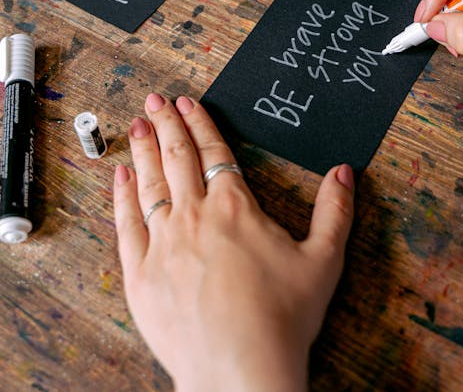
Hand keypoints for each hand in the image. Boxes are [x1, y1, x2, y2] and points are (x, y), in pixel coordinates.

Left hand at [113, 93, 354, 391]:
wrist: (238, 368)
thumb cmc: (282, 318)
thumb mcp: (324, 260)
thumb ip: (335, 211)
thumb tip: (343, 172)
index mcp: (235, 208)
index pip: (213, 152)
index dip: (200, 123)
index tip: (188, 102)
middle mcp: (194, 217)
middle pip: (176, 158)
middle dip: (166, 124)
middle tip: (155, 98)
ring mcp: (162, 244)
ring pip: (148, 184)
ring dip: (142, 149)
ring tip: (136, 123)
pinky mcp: (140, 274)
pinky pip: (126, 224)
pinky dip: (121, 196)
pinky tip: (119, 176)